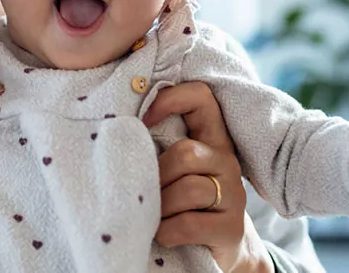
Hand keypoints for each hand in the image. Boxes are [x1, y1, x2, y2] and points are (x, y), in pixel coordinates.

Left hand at [144, 82, 272, 272]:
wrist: (215, 250)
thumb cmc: (181, 203)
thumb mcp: (171, 170)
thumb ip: (157, 147)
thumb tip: (114, 130)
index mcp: (210, 139)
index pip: (200, 98)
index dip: (170, 100)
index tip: (143, 120)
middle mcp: (227, 161)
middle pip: (186, 153)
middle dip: (157, 177)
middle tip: (147, 193)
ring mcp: (234, 195)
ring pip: (189, 189)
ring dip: (160, 207)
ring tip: (154, 216)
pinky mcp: (232, 228)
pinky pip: (188, 224)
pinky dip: (166, 231)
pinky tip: (162, 234)